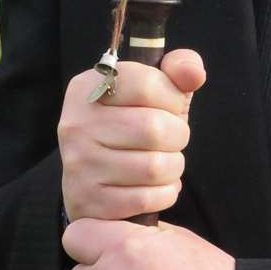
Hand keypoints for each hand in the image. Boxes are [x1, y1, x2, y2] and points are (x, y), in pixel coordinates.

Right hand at [58, 48, 206, 221]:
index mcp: (88, 87)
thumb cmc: (132, 123)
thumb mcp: (153, 88)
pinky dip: (164, 193)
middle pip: (154, 128)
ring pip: (154, 167)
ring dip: (174, 167)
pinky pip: (147, 199)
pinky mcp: (88, 201)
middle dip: (178, 136)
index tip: (171, 107)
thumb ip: (177, 68)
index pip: (147, 84)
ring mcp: (79, 165)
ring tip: (165, 162)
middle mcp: (76, 124)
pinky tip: (155, 186)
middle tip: (171, 139)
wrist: (94, 177)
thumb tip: (194, 74)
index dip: (172, 98)